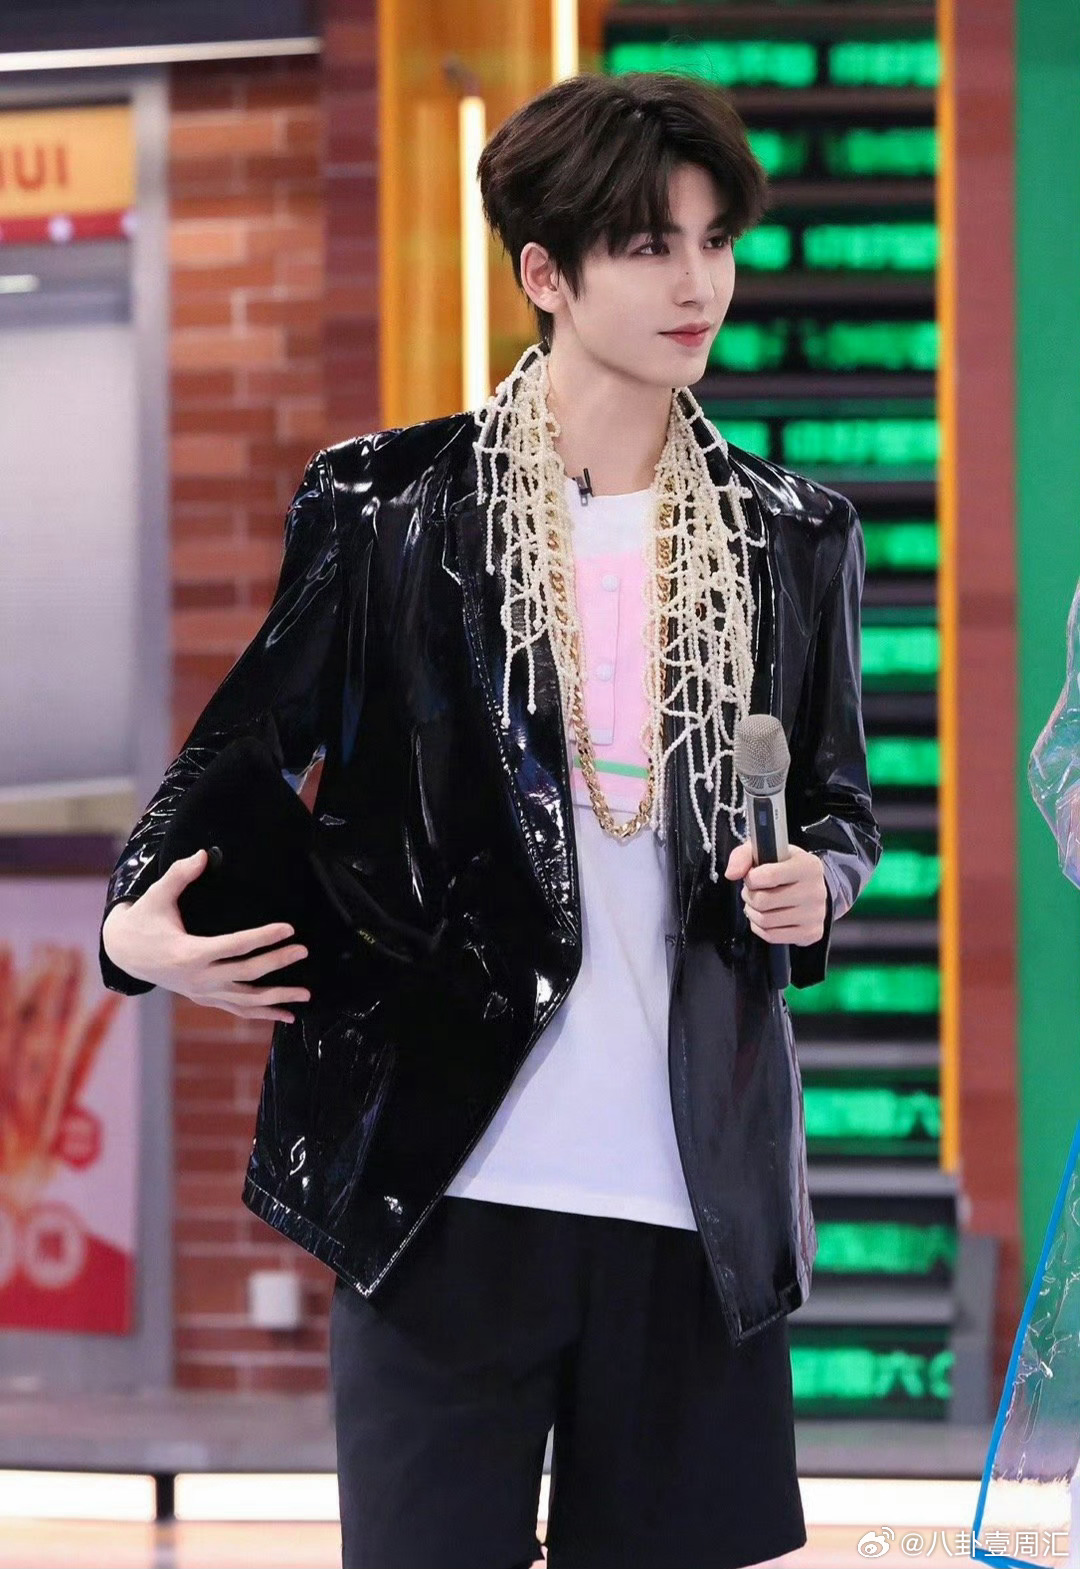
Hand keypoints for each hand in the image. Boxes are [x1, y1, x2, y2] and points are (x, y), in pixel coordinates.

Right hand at [101, 849, 310, 1021]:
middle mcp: (198, 977)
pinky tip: (286, 1016)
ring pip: (245, 1000)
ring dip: (277, 998)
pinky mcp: (204, 998)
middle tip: (303, 951)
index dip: (263, 937)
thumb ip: (179, 875)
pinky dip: (262, 1014)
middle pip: (245, 973)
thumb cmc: (144, 920)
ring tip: (306, 994)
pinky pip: (237, 1010)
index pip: (234, 945)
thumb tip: (202, 854)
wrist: (125, 953)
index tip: (288, 929)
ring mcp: (202, 992)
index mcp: (189, 952)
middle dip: (277, 963)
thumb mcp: (156, 896)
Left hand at [724, 842, 826, 947]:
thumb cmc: (784, 867)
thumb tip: (731, 874)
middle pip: (763, 901)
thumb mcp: (765, 851)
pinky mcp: (811, 933)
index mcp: (807, 866)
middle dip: (750, 896)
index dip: (751, 878)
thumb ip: (743, 856)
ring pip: (765, 921)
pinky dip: (760, 928)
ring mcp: (815, 915)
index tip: (753, 876)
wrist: (809, 887)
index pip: (768, 876)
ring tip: (759, 903)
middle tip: (753, 891)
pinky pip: (772, 936)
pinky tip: (766, 916)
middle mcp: (816, 891)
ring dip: (753, 912)